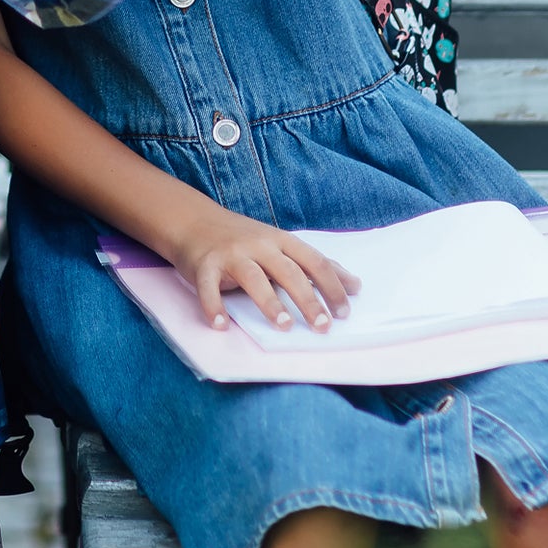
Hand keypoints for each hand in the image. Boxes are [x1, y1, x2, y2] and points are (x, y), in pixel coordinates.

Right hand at [159, 202, 359, 333]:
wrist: (193, 221)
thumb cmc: (243, 238)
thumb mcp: (280, 243)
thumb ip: (314, 263)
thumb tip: (355, 285)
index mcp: (279, 240)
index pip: (313, 261)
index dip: (331, 286)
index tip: (344, 312)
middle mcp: (257, 244)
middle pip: (287, 271)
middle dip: (307, 299)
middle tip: (322, 326)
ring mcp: (230, 254)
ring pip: (253, 277)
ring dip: (270, 302)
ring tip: (284, 325)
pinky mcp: (204, 265)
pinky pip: (209, 287)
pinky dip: (214, 305)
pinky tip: (221, 324)